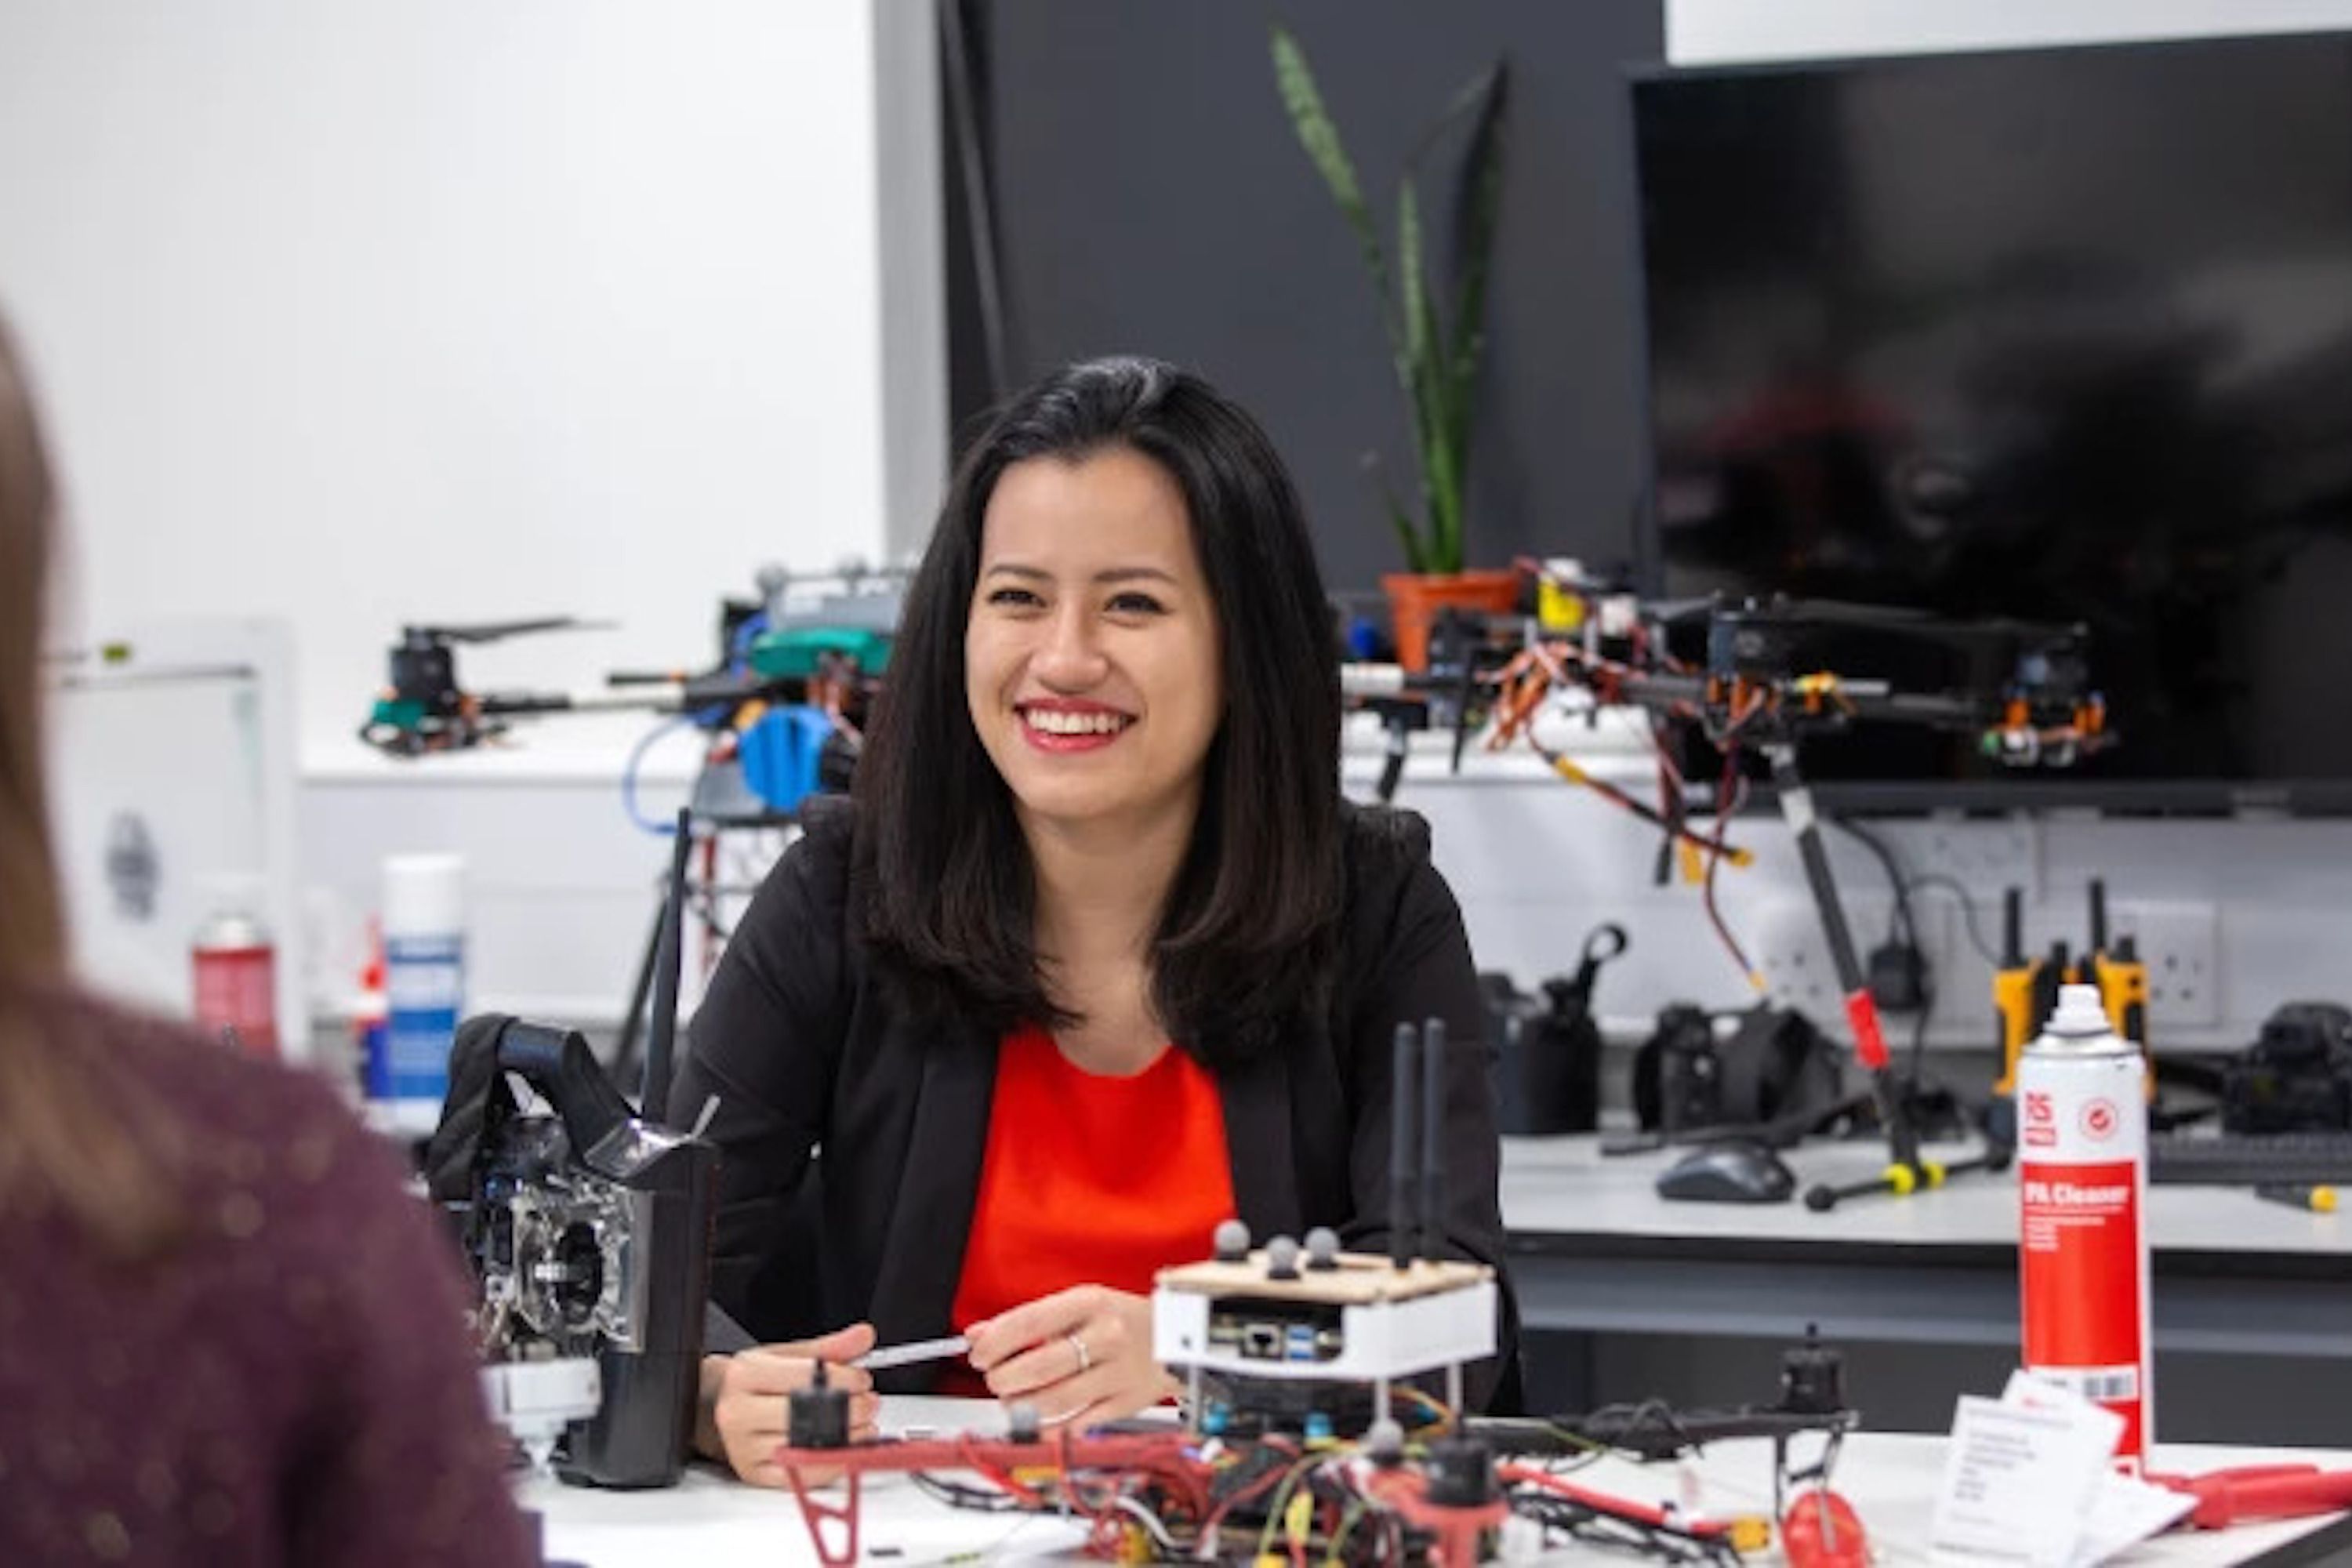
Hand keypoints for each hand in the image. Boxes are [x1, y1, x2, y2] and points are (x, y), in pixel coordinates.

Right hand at [697, 1322, 879, 1486]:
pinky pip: (800, 1476)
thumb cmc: (755, 1382)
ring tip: (860, 1424)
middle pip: (804, 1414)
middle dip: (849, 1408)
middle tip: (867, 1402)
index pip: (804, 1377)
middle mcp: (738, 1413)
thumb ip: (828, 1348)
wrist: (718, 1407)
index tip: (861, 1379)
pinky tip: (845, 1449)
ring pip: (804, 1447)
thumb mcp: (786, 1355)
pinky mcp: (754, 1474)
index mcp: (745, 1375)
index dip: (843, 1379)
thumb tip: (863, 1337)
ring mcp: (743, 1448)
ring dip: (846, 1437)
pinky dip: (830, 1464)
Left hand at [964, 1285, 1176, 1428]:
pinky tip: (1037, 1420)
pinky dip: (1049, 1427)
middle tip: (996, 1379)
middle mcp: (1105, 1336)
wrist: (1184, 1337)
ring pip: (1055, 1400)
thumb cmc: (1123, 1319)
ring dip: (1021, 1406)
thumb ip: (1028, 1320)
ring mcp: (1118, 1372)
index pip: (1029, 1322)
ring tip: (1012, 1400)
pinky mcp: (1127, 1404)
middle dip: (1003, 1378)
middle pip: (1038, 1367)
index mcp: (1090, 1303)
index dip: (995, 1342)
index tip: (978, 1354)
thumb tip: (977, 1334)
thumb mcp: (1079, 1305)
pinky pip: (1077, 1424)